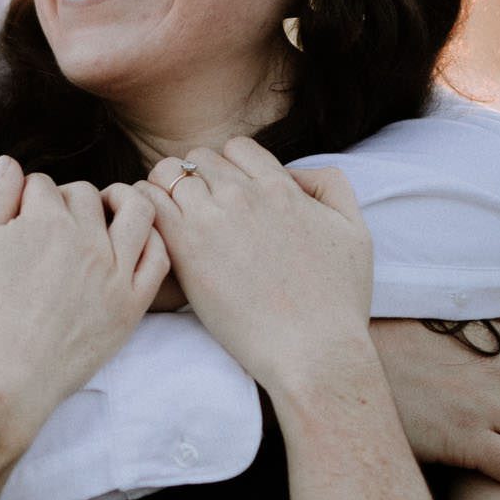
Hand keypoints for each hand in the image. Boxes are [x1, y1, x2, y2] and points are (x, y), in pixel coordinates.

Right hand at [0, 158, 169, 443]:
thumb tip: (10, 163)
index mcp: (43, 220)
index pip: (41, 185)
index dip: (26, 197)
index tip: (17, 215)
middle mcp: (85, 239)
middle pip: (84, 194)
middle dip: (65, 200)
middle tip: (51, 223)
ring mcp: (114, 272)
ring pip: (137, 210)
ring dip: (121, 200)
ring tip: (106, 209)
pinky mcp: (132, 306)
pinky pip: (158, 257)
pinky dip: (151, 239)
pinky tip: (130, 244)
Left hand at [145, 139, 372, 386]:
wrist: (314, 351)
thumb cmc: (338, 301)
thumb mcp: (356, 231)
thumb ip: (331, 187)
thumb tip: (294, 173)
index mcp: (281, 187)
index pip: (237, 149)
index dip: (230, 169)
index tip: (227, 197)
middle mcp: (244, 195)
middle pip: (200, 159)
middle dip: (197, 178)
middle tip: (197, 212)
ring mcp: (212, 219)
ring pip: (169, 173)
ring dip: (167, 190)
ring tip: (173, 221)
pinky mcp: (185, 249)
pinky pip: (147, 202)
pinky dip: (144, 207)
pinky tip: (154, 232)